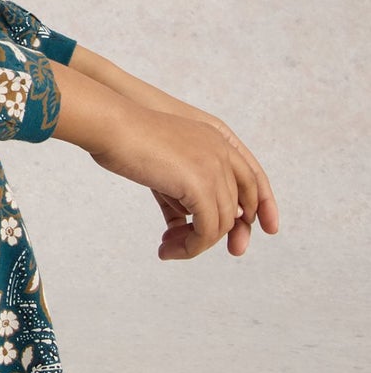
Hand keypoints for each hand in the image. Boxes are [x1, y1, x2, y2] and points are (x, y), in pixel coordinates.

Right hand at [52, 51, 279, 259]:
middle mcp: (222, 152)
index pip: (253, 179)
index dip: (259, 207)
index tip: (252, 233)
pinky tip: (166, 248)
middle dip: (220, 235)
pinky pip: (207, 230)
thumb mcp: (161, 164)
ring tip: (168, 248)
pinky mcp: (201, 186)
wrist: (112, 124)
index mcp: (216, 138)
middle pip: (239, 207)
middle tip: (186, 249)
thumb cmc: (124, 138)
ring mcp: (215, 168)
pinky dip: (190, 247)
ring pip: (222, 223)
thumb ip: (179, 190)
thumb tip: (183, 222)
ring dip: (195, 243)